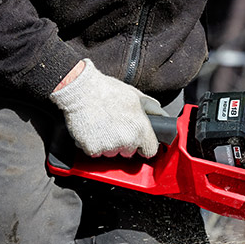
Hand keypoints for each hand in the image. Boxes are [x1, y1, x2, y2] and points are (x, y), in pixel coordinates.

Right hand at [49, 59, 165, 157]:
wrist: (81, 90)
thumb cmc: (107, 91)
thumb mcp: (136, 95)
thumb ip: (152, 109)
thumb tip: (162, 116)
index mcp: (141, 129)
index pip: (150, 150)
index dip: (145, 145)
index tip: (140, 141)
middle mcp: (127, 141)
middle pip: (130, 152)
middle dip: (125, 142)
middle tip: (116, 125)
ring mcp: (109, 147)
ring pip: (112, 153)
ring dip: (109, 144)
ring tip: (103, 125)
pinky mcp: (92, 149)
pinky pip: (95, 152)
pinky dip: (93, 144)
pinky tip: (93, 129)